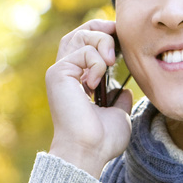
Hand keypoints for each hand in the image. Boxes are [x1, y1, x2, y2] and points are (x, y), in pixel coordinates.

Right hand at [46, 20, 132, 178]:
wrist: (88, 151)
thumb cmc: (102, 140)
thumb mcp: (118, 114)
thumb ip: (119, 99)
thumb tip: (125, 91)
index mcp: (77, 81)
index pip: (85, 44)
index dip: (102, 36)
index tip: (121, 44)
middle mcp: (66, 74)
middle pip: (79, 33)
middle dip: (100, 30)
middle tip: (117, 40)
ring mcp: (60, 72)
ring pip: (81, 36)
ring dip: (102, 43)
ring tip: (111, 62)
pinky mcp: (58, 73)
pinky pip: (83, 52)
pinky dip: (97, 63)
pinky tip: (96, 84)